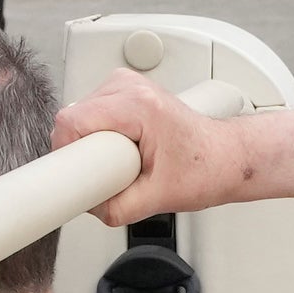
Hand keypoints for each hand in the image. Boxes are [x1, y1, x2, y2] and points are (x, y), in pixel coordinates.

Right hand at [60, 64, 293, 224]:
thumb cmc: (205, 166)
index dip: (67, 154)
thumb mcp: (159, 198)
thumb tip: (88, 206)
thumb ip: (117, 208)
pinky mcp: (122, 91)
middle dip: (83, 154)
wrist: (225, 156)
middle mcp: (128, 86)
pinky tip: (121, 149)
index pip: (71, 121)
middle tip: (113, 173)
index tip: (78, 176)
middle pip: (72, 120)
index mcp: (138, 105)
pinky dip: (98, 136)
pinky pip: (90, 114)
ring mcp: (124, 84)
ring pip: (78, 116)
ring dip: (91, 145)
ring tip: (123, 160)